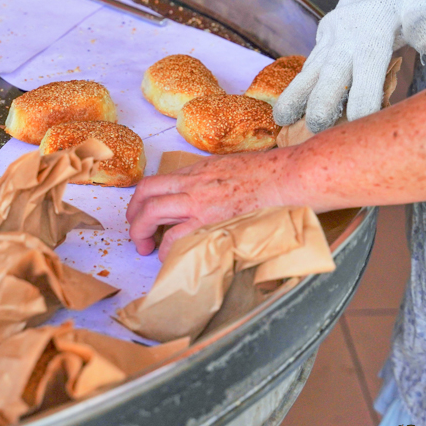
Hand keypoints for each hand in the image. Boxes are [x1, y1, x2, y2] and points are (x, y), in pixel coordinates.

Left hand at [126, 150, 291, 259]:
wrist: (292, 175)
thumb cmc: (273, 173)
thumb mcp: (234, 168)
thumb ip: (215, 180)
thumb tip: (210, 195)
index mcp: (199, 170)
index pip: (158, 181)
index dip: (142, 199)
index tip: (141, 213)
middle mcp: (193, 182)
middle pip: (145, 193)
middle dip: (133, 216)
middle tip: (136, 234)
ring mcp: (200, 200)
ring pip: (152, 211)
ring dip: (141, 232)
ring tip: (144, 248)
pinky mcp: (211, 220)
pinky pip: (176, 237)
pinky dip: (166, 249)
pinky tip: (168, 257)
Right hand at [275, 0, 425, 132]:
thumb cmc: (408, 2)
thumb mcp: (424, 5)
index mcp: (374, 33)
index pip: (368, 69)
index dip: (365, 96)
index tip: (361, 121)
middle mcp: (346, 39)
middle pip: (332, 73)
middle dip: (322, 101)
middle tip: (316, 126)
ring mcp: (329, 42)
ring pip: (310, 71)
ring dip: (295, 96)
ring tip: (281, 120)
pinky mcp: (320, 45)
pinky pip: (306, 69)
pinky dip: (296, 89)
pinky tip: (286, 111)